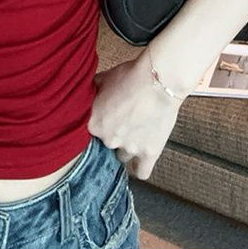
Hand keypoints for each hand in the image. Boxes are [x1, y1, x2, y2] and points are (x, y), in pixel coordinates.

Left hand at [88, 53, 184, 179]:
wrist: (159, 79)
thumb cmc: (131, 76)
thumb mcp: (104, 78)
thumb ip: (93, 92)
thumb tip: (88, 93)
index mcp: (93, 122)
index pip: (89, 131)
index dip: (99, 122)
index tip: (106, 116)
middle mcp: (108, 139)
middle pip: (106, 143)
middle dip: (113, 133)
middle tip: (123, 120)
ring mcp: (129, 148)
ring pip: (122, 157)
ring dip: (127, 147)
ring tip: (135, 133)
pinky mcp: (149, 153)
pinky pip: (141, 172)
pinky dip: (140, 167)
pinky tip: (140, 160)